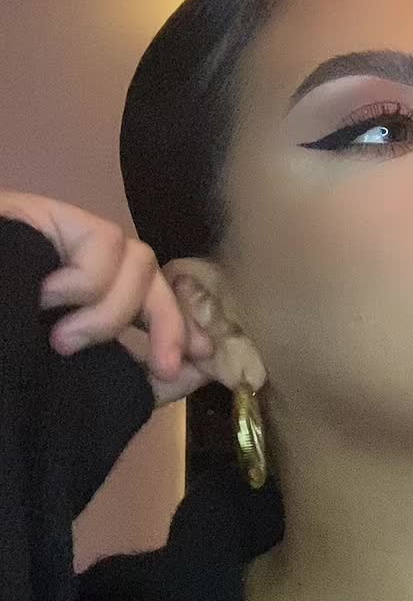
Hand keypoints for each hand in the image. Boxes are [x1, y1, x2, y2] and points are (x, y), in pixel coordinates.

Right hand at [0, 191, 215, 407]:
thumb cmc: (12, 369)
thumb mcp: (83, 384)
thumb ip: (142, 376)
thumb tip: (205, 369)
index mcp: (94, 307)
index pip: (159, 299)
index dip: (186, 325)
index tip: (202, 360)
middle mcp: (85, 270)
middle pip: (155, 275)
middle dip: (169, 324)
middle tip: (161, 367)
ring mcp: (64, 241)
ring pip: (136, 257)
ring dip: (111, 313)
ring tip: (65, 340)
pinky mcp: (47, 216)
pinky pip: (104, 241)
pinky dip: (88, 282)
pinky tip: (51, 299)